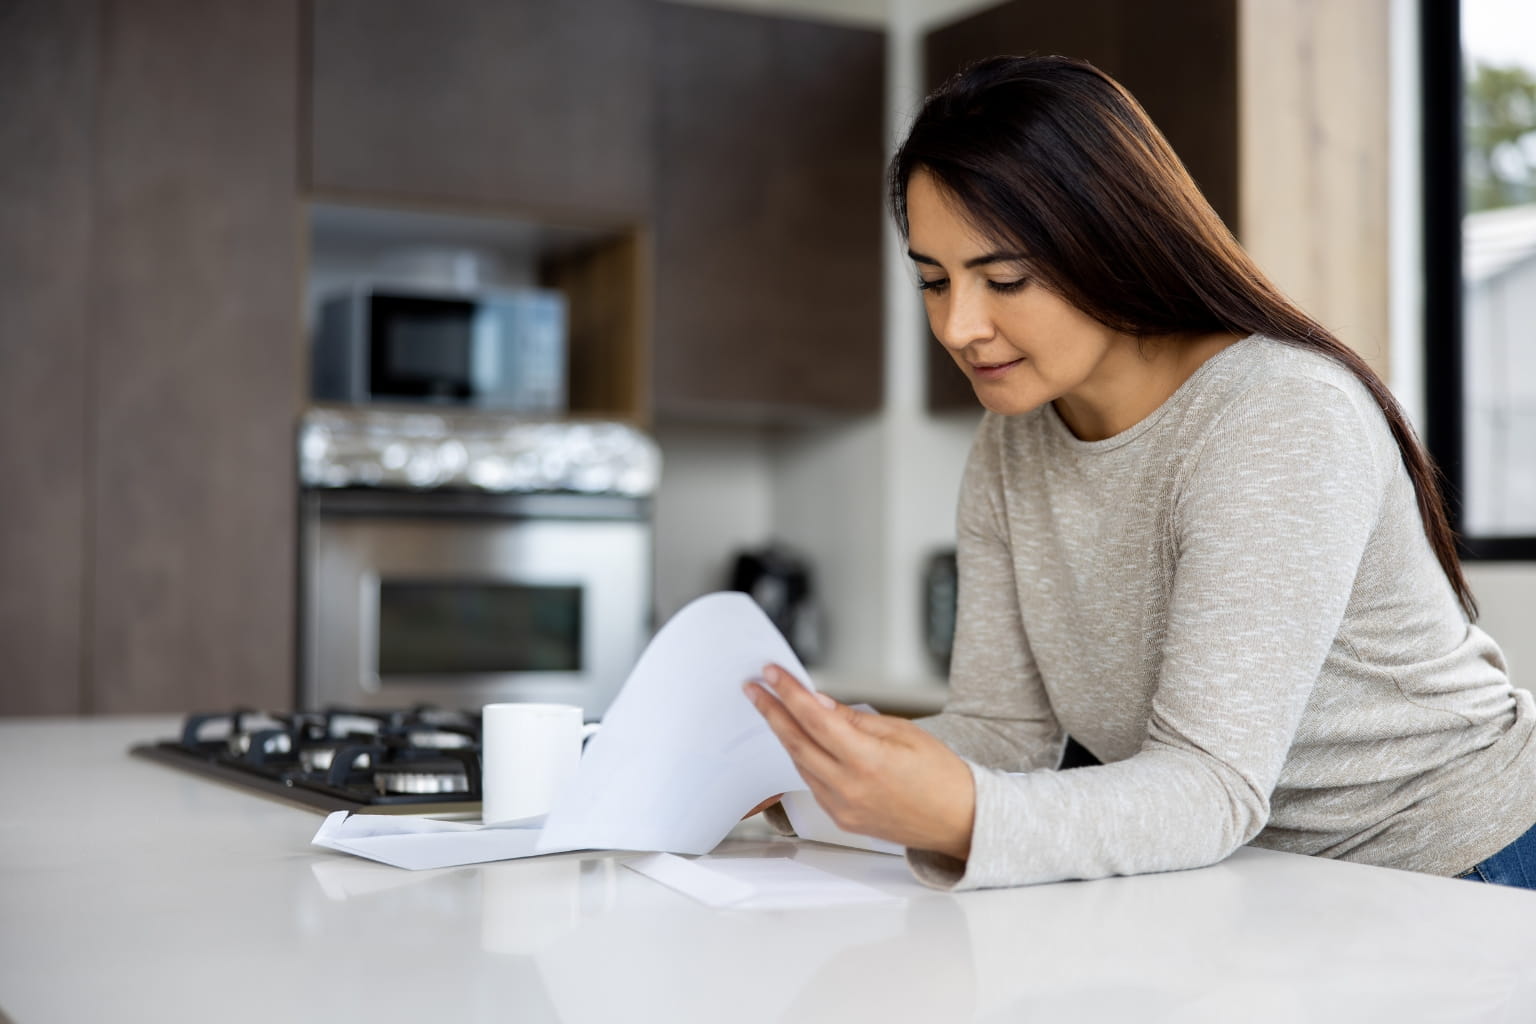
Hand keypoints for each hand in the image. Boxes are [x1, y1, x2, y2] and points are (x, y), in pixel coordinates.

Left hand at [744, 664, 975, 859]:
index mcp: (867, 761)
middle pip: (796, 742)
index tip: (771, 674)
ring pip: (800, 763)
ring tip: (772, 708)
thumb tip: (819, 703)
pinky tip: (798, 740)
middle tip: (754, 688)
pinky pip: (812, 783)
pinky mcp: (842, 819)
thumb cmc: (941, 775)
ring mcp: (843, 808)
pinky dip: (802, 758)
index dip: (789, 693)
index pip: (815, 718)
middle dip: (771, 711)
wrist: (960, 822)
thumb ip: (854, 719)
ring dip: (784, 734)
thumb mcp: (903, 732)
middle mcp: (849, 788)